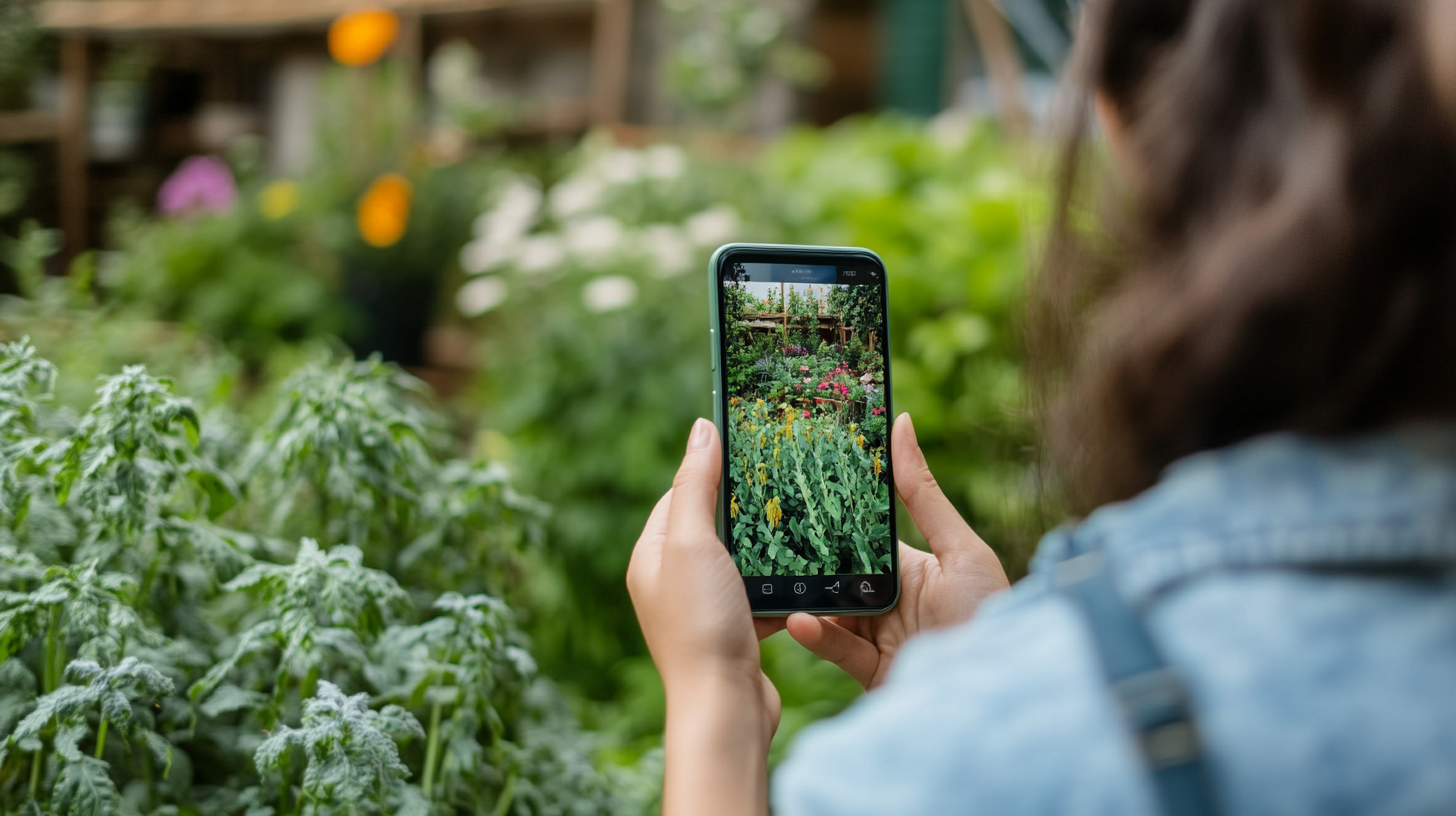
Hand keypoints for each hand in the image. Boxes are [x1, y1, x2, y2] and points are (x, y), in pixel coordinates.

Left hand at [627, 418, 781, 815]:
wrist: (725, 707)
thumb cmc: (701, 624)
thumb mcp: (693, 543)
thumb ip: (695, 485)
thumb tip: (701, 429)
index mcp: (652, 556)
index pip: (680, 494)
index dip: (712, 470)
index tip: (750, 448)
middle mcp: (672, 581)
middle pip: (713, 526)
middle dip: (745, 508)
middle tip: (783, 482)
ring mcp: (705, 608)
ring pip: (742, 560)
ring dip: (768, 546)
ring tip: (800, 521)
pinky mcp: (736, 631)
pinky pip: (761, 593)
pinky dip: (781, 584)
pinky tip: (806, 573)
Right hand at [787, 413, 1008, 689]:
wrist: (999, 686)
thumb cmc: (989, 611)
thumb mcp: (961, 548)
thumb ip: (923, 493)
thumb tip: (901, 424)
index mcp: (909, 567)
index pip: (860, 534)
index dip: (831, 513)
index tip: (794, 485)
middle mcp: (889, 600)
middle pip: (836, 571)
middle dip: (802, 556)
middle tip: (763, 533)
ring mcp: (878, 636)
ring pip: (828, 609)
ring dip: (803, 596)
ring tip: (770, 578)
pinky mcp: (871, 672)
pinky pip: (835, 647)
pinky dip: (816, 634)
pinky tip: (797, 620)